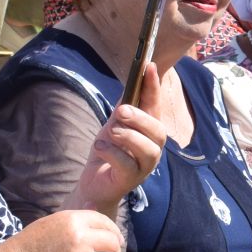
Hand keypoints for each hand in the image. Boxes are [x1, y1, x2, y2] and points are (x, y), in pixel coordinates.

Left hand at [72, 76, 167, 215]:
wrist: (94, 185)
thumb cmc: (108, 153)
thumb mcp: (113, 125)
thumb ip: (124, 109)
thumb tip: (131, 84)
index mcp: (149, 131)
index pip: (155, 106)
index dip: (153, 86)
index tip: (149, 66)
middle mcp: (152, 148)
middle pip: (158, 131)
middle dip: (140, 118)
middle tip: (120, 111)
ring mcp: (144, 166)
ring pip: (148, 149)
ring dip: (128, 136)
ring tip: (110, 131)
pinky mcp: (130, 180)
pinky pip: (127, 165)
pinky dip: (112, 153)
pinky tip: (99, 147)